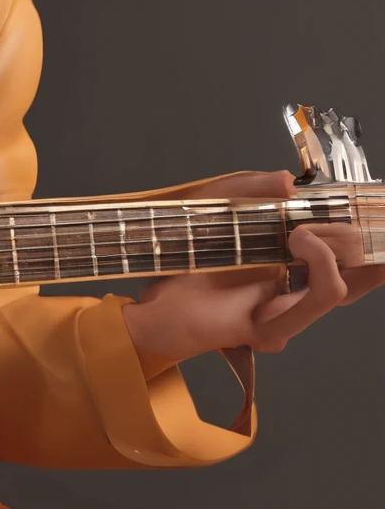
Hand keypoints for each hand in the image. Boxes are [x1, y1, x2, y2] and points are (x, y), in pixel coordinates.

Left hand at [121, 171, 384, 374]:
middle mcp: (291, 294)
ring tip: (300, 230)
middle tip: (343, 213)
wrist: (146, 300)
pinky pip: (321, 297)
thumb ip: (248, 189)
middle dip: (359, 236)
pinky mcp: (272, 328)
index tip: (378, 210)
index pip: (344, 258)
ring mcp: (285, 314)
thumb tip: (290, 181)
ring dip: (333, 246)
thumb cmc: (178, 260)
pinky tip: (300, 241)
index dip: (366, 237)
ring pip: (343, 285)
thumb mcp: (210, 207)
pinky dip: (321, 264)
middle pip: (356, 273)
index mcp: (286, 269)